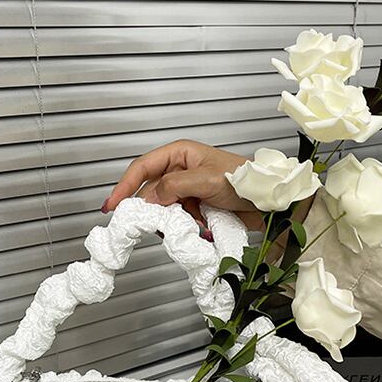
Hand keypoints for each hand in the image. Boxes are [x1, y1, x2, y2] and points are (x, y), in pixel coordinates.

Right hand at [102, 139, 264, 230]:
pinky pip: (179, 219)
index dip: (124, 186)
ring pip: (165, 208)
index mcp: (180, 153)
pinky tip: (200, 228)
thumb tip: (148, 198)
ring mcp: (188, 190)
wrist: (269, 202)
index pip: (142, 167)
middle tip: (151, 223)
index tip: (112, 205)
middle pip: (151, 191)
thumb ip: (173, 187)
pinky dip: (186, 226)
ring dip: (173, 220)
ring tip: (191, 223)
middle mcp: (181, 170)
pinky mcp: (196, 207)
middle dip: (152, 209)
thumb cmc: (243, 180)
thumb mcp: (205, 180)